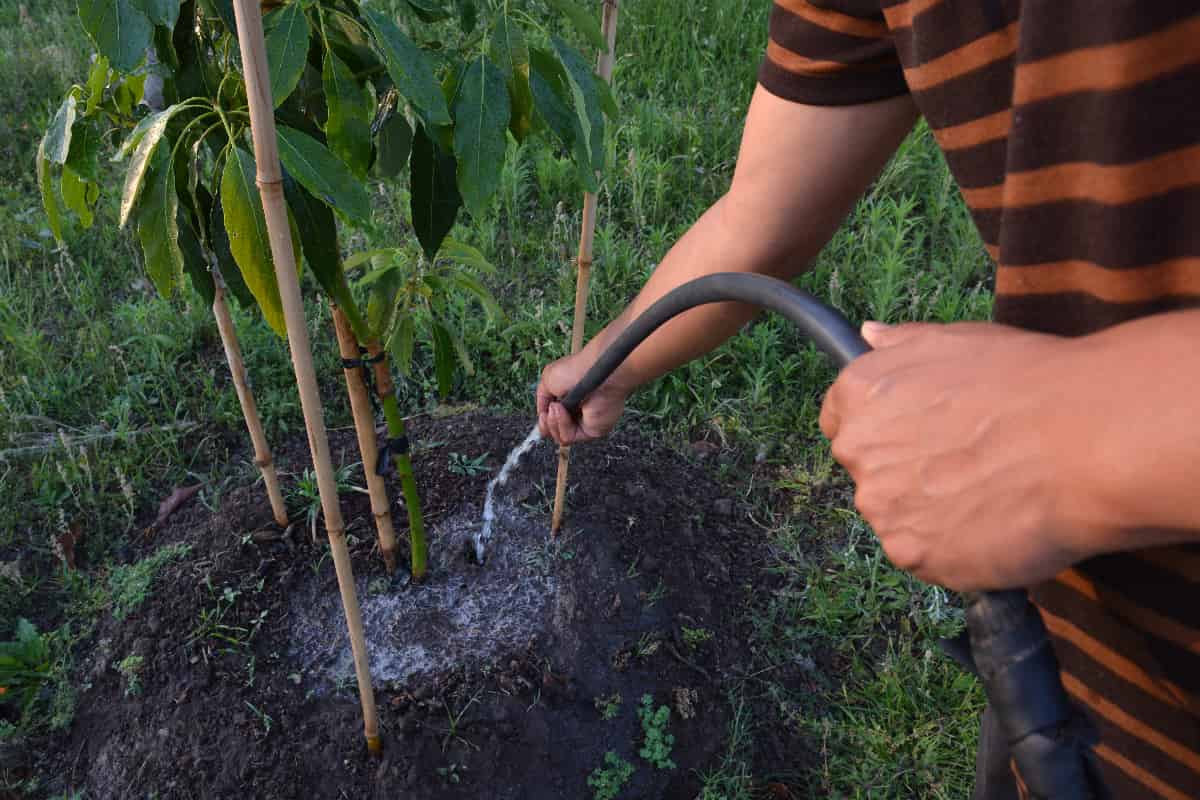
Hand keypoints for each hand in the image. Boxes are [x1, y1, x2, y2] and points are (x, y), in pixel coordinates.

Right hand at [537, 349, 630, 445]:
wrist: (595, 371)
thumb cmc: (577, 369)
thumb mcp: (549, 379)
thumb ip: (542, 398)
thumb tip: (542, 414)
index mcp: (570, 401)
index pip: (554, 420)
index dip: (545, 420)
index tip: (543, 413)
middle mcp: (579, 414)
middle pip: (555, 432)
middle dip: (546, 424)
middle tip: (547, 413)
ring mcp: (586, 423)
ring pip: (560, 437)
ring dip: (552, 423)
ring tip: (556, 407)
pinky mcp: (592, 431)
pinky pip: (569, 437)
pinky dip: (561, 425)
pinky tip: (563, 411)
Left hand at [819, 321, 1101, 591]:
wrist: (1085, 442)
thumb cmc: (1027, 383)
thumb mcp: (956, 340)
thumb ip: (900, 344)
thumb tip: (867, 334)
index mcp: (859, 395)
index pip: (839, 422)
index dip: (881, 430)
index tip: (917, 436)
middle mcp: (858, 453)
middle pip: (871, 473)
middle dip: (908, 471)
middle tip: (971, 463)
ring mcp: (882, 508)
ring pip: (899, 517)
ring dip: (932, 513)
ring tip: (993, 493)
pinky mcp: (913, 555)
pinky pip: (928, 556)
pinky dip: (956, 549)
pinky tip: (997, 524)